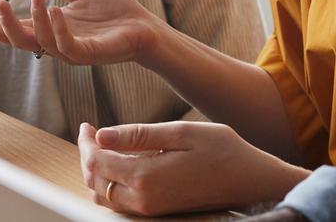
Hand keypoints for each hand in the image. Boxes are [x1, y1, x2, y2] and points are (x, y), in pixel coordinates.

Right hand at [0, 0, 165, 65]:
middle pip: (21, 42)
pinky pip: (68, 46)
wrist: (145, 25)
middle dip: (5, 27)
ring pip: (42, 43)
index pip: (18, 31)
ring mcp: (73, 51)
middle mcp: (58, 43)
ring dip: (35, 19)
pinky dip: (59, 29)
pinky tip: (58, 11)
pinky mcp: (90, 54)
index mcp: (53, 30)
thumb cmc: (116, 12)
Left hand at [78, 121, 310, 215]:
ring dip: (97, 172)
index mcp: (145, 176)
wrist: (248, 179)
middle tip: (91, 133)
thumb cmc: (221, 149)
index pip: (97, 161)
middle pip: (95, 181)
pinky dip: (111, 183)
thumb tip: (101, 135)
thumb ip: (139, 135)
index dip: (86, 142)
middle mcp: (143, 198)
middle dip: (87, 156)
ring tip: (102, 147)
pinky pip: (120, 201)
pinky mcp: (157, 210)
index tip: (87, 125)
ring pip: (104, 195)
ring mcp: (150, 208)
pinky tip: (121, 163)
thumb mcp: (180, 132)